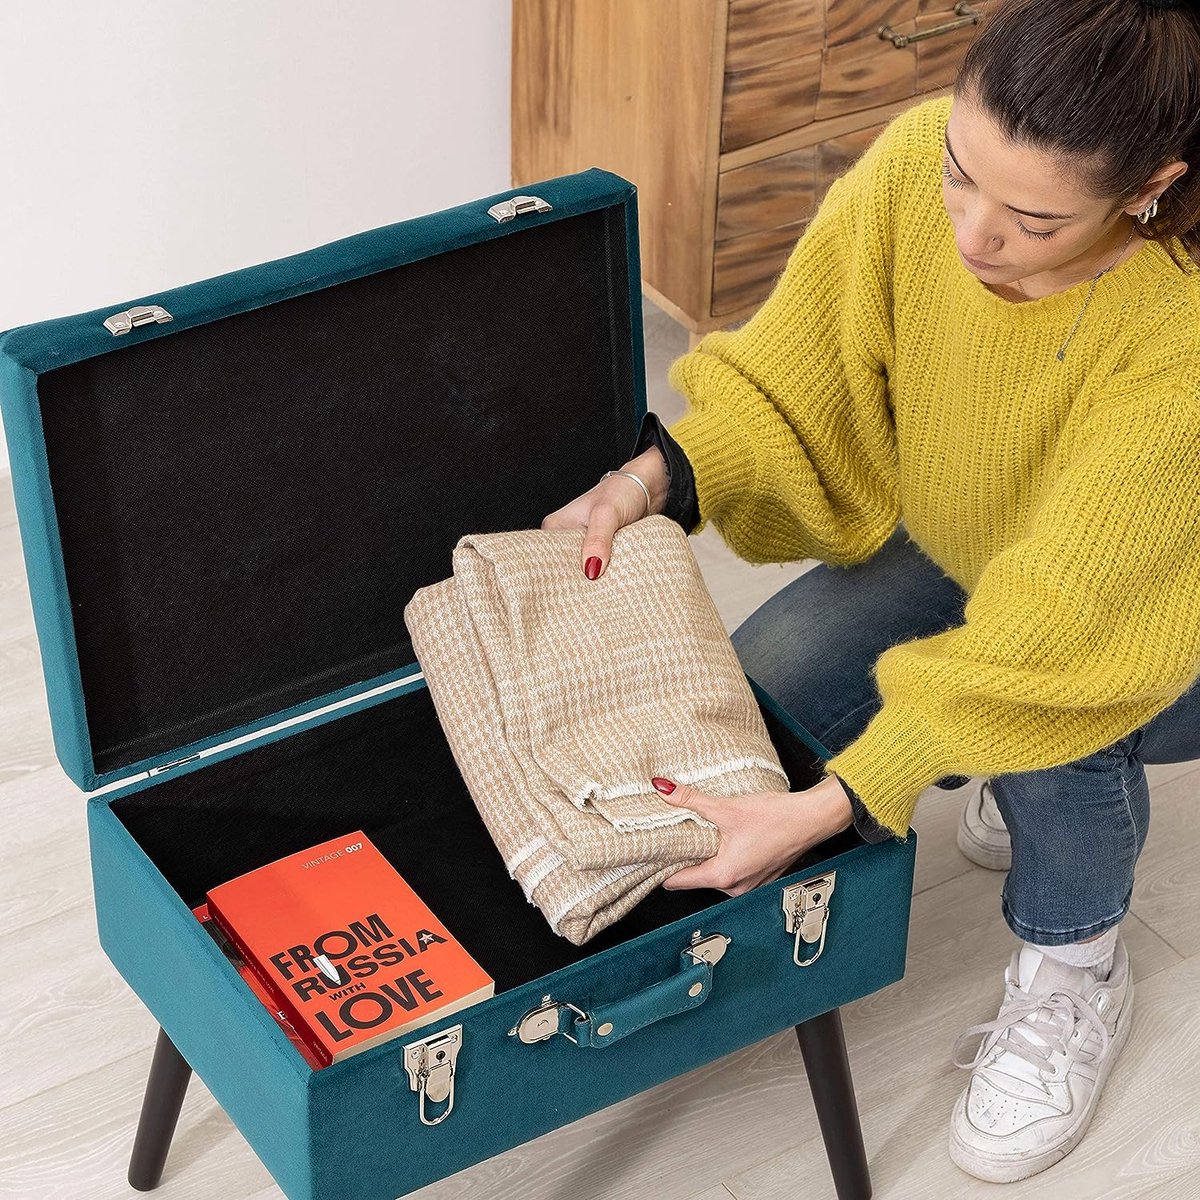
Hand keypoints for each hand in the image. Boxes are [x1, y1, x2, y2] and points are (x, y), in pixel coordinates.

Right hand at [541, 446, 668, 578]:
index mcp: (556, 527)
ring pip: (585, 569)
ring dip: (597, 579)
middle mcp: (566, 536)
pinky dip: (608, 575)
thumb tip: (591, 570)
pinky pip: (601, 569)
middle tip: (593, 593)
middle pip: (566, 568)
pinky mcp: (602, 550)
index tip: (573, 589)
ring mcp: (585, 544)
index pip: (547, 558)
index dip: (559, 576)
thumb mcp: (607, 514)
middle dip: (580, 580)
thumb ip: (598, 541)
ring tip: (604, 590)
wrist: (649, 486)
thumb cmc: (624, 490)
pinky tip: (613, 582)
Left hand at [655, 774, 854, 896]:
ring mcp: (750, 884)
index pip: (678, 882)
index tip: (647, 856)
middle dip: (684, 858)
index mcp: (724, 876)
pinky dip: (724, 856)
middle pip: (696, 877)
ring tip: (698, 833)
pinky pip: (733, 871)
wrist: (813, 818)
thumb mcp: (728, 807)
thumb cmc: (776, 817)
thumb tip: (663, 789)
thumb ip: (692, 800)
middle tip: (671, 835)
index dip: (660, 868)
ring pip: (715, 873)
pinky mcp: (761, 876)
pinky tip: (724, 837)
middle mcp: (736, 887)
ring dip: (706, 856)